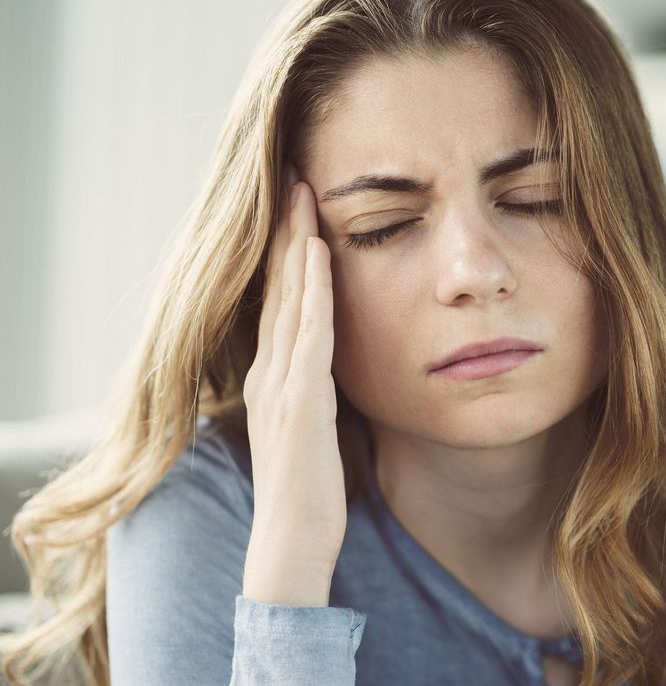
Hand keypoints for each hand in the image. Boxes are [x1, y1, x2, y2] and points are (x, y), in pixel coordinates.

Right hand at [241, 163, 345, 604]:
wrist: (292, 543)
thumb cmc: (312, 492)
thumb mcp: (317, 428)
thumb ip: (321, 392)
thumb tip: (339, 367)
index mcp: (275, 378)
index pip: (280, 302)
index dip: (289, 252)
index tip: (300, 206)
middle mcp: (271, 372)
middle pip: (279, 288)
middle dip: (288, 231)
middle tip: (295, 176)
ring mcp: (282, 385)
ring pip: (290, 299)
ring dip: (298, 244)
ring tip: (304, 193)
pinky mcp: (301, 403)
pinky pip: (309, 335)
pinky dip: (314, 291)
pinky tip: (321, 254)